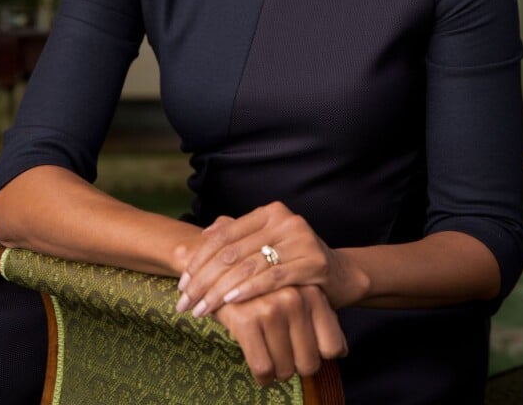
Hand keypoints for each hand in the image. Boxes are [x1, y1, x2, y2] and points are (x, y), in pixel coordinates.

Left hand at [175, 201, 367, 316]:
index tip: (181, 284)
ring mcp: (300, 238)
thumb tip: (202, 236)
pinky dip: (248, 290)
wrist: (341, 275)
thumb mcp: (266, 246)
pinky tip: (230, 303)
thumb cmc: (295, 262)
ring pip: (248, 266)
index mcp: (269, 212)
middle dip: (203, 280)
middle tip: (184, 303)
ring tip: (200, 309)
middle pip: (231, 252)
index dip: (199, 260)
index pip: (224, 235)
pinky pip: (272, 277)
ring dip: (219, 291)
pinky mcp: (312, 262)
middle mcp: (284, 220)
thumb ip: (238, 238)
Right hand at [213, 284, 347, 385]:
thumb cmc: (267, 290)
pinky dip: (262, 376)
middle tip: (285, 357)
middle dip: (296, 367)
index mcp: (313, 293)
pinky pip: (263, 368)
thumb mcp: (299, 296)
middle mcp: (295, 298)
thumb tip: (340, 351)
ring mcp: (270, 308)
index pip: (332, 347)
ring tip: (271, 356)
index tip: (306, 353)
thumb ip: (321, 319)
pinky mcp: (245, 319)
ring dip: (277, 372)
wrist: (223, 270)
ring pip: (285, 369)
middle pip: (309, 363)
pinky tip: (259, 365)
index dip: (319, 356)